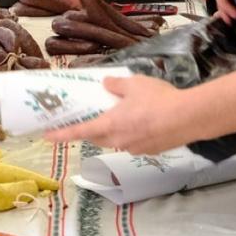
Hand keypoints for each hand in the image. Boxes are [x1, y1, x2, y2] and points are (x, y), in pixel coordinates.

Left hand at [45, 76, 196, 153]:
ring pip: (116, 141)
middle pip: (97, 138)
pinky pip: (133, 143)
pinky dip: (133, 134)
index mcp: (109, 124)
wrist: (188, 118)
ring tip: (125, 115)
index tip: (46, 136)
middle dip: (91, 130)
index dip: (61, 134)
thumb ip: (116, 85)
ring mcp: (134, 148)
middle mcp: (118, 141)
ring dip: (114, 131)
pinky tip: (145, 122)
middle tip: (91, 118)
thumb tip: (106, 84)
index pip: (79, 132)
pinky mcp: (150, 151)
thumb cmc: (157, 99)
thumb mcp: (134, 84)